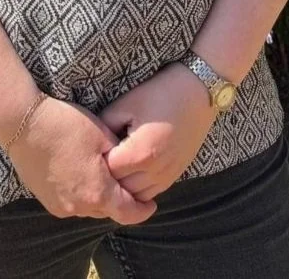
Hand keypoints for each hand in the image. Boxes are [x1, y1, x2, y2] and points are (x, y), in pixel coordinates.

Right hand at [7, 95, 157, 224]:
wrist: (23, 123)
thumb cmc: (66, 125)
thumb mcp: (102, 135)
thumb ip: (120, 157)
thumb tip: (126, 165)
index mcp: (97, 194)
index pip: (128, 213)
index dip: (143, 210)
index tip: (151, 204)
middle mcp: (78, 207)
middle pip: (107, 210)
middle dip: (120, 199)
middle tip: (127, 182)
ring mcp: (60, 206)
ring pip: (88, 206)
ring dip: (98, 196)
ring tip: (102, 174)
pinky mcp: (46, 199)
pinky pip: (72, 202)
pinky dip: (81, 193)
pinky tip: (80, 172)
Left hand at [98, 63, 215, 201]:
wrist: (197, 92)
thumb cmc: (159, 93)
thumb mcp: (126, 104)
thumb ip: (105, 126)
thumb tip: (92, 142)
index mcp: (140, 153)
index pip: (109, 172)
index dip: (98, 161)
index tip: (92, 149)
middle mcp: (155, 171)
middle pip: (122, 189)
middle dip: (109, 177)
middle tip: (100, 159)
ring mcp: (168, 175)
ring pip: (137, 197)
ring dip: (124, 186)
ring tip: (116, 166)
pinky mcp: (176, 174)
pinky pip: (152, 192)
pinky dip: (139, 187)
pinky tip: (133, 170)